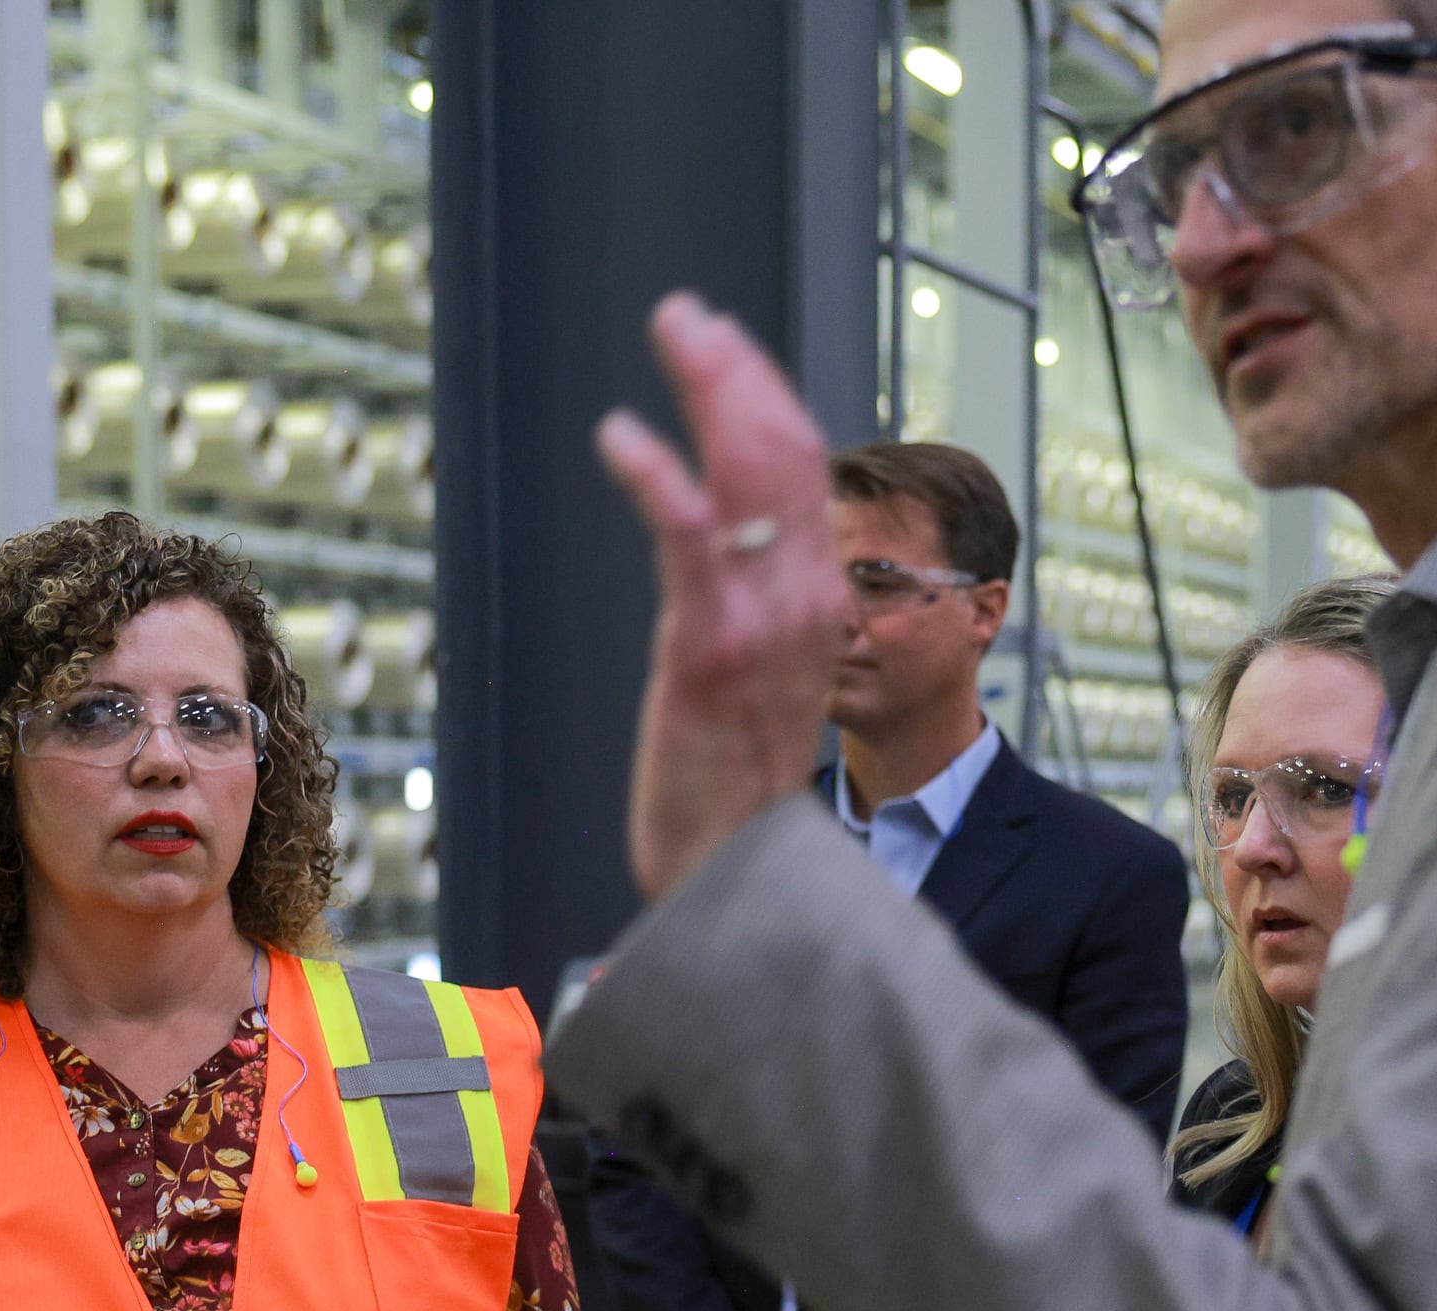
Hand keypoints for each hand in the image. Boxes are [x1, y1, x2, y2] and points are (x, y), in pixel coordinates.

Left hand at [596, 293, 851, 898]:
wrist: (741, 869)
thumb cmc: (735, 786)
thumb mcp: (762, 678)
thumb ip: (752, 609)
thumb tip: (720, 554)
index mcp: (815, 598)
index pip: (802, 469)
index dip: (762, 395)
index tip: (722, 347)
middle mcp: (801, 596)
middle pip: (784, 447)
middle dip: (735, 369)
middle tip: (688, 315)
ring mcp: (758, 618)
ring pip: (750, 469)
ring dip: (709, 387)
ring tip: (675, 331)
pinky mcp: (706, 643)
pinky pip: (687, 536)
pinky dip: (656, 473)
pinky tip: (621, 434)